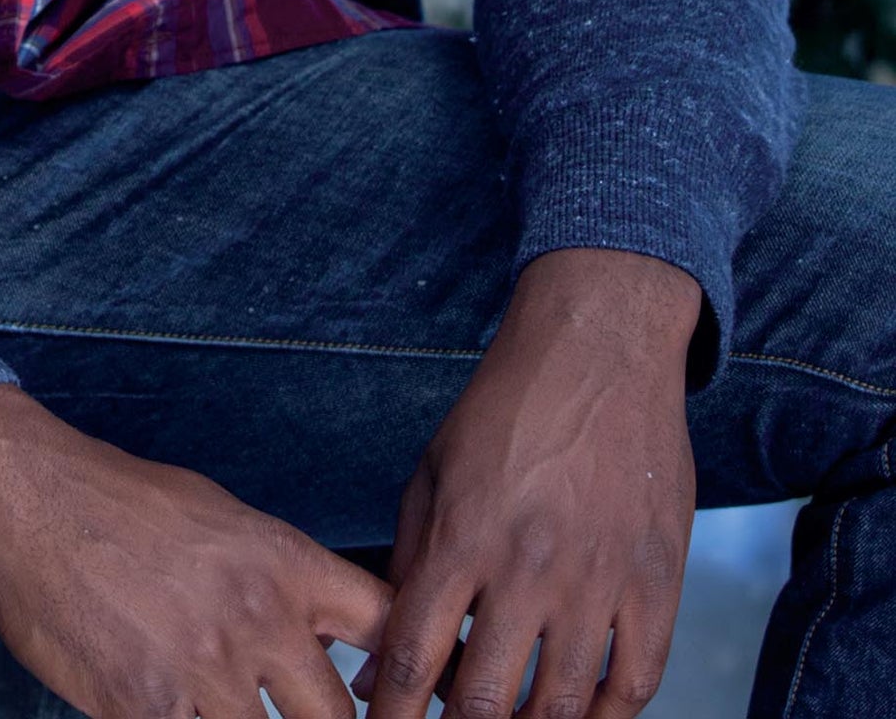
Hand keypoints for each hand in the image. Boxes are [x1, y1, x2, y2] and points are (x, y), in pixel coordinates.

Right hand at [0, 382, 391, 718]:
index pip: (385, 627)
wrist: (27, 494)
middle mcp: (255, 620)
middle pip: (337, 718)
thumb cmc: (120, 501)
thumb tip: (313, 638)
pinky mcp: (142, 710)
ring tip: (214, 700)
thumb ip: (276, 580)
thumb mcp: (221, 518)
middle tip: (298, 713)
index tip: (413, 697)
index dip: (411, 671)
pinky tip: (166, 704)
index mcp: (282, 563)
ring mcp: (200, 671)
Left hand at [357, 249, 699, 718]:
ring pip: (564, 707)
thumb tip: (376, 669)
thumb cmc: (504, 411)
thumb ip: (405, 569)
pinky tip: (580, 718)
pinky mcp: (656, 582)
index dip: (393, 712)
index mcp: (464, 534)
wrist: (599, 351)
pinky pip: (636, 684)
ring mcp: (600, 579)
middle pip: (488, 701)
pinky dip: (605, 717)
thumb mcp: (432, 474)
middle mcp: (529, 565)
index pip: (414, 656)